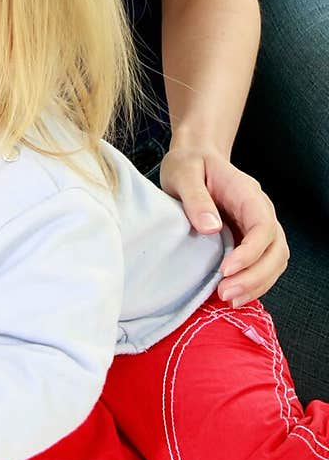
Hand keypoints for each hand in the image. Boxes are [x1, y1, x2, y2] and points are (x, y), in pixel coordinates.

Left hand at [159, 147, 288, 305]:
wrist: (195, 159)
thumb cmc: (190, 164)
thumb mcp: (184, 173)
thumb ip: (196, 198)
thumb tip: (211, 228)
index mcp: (248, 194)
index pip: (263, 227)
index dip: (250, 252)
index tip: (226, 270)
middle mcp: (260, 212)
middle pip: (276, 250)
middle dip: (255, 276)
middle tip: (225, 294)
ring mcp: (257, 227)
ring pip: (274, 262)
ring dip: (257, 284)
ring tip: (229, 300)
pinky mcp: (249, 240)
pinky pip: (262, 265)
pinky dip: (253, 284)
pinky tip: (233, 295)